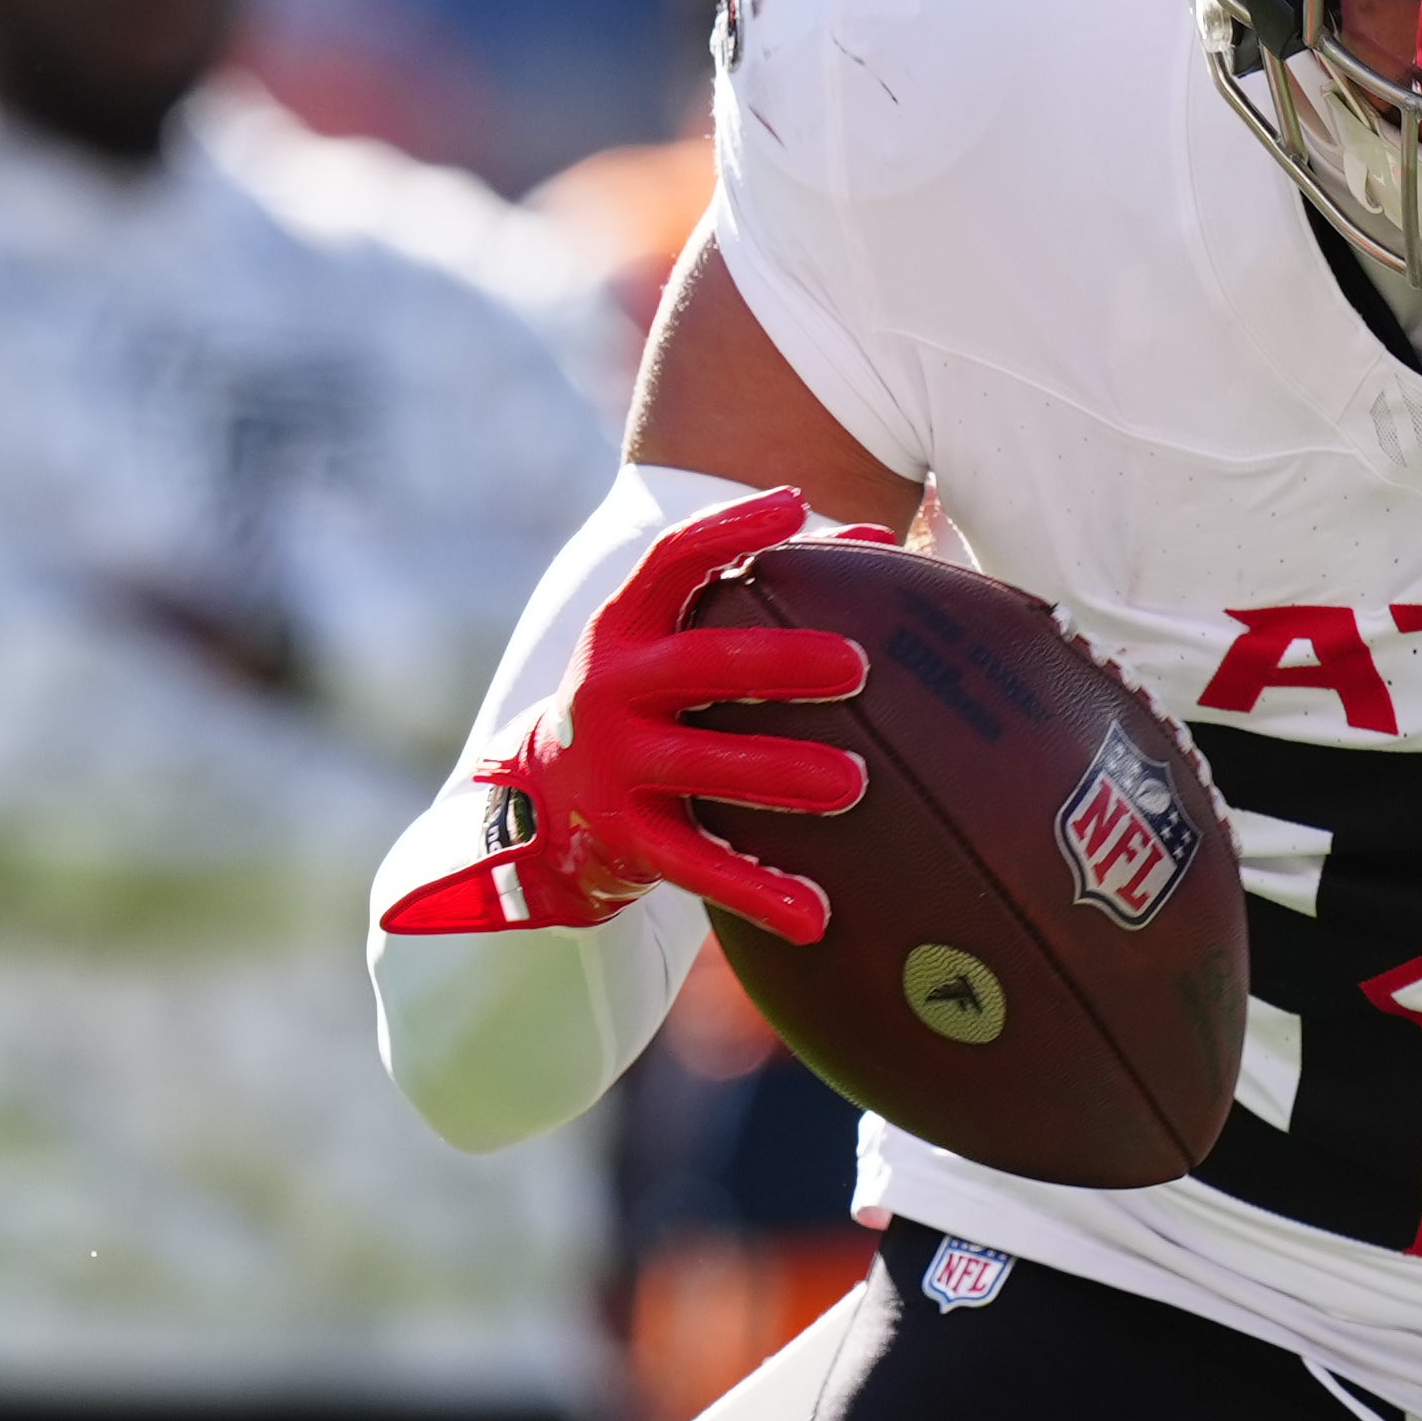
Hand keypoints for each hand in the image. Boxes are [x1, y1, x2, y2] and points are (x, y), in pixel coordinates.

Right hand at [378, 487, 875, 943]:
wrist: (543, 805)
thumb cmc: (649, 701)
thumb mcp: (677, 641)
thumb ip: (762, 590)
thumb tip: (878, 541)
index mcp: (627, 628)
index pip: (671, 561)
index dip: (728, 530)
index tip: (793, 505)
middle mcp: (611, 689)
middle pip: (697, 665)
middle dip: (776, 662)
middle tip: (855, 666)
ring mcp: (615, 767)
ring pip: (701, 768)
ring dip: (777, 776)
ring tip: (852, 785)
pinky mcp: (625, 840)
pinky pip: (698, 868)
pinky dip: (757, 891)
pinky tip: (816, 914)